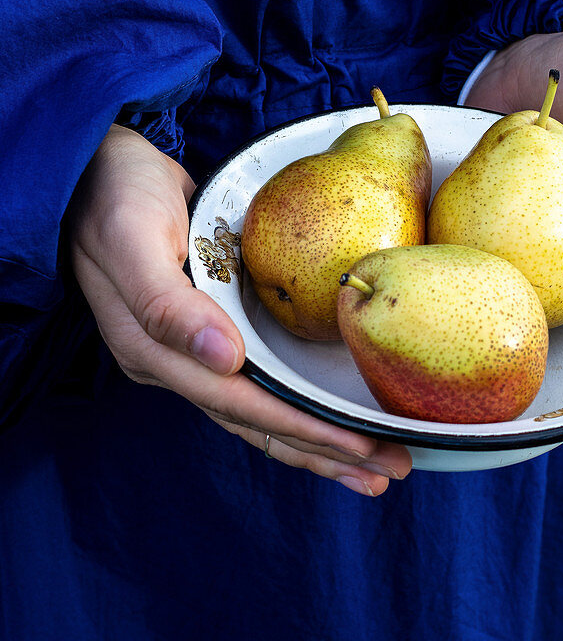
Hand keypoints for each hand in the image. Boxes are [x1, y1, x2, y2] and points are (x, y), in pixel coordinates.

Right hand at [68, 124, 411, 493]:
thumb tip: (224, 358)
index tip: (362, 448)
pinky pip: (260, 384)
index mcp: (155, 351)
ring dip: (316, 442)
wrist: (95, 169)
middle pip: (258, 423)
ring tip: (371, 467)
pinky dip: (298, 407)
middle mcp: (175, 363)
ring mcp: (190, 352)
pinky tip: (328, 419)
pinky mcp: (208, 331)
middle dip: (324, 451)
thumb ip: (168, 305)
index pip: (241, 405)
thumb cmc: (114, 195)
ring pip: (261, 412)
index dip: (304, 430)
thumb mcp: (132, 238)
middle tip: (390, 471)